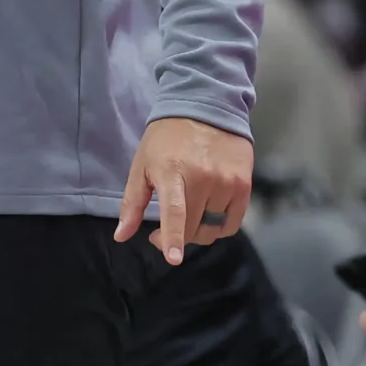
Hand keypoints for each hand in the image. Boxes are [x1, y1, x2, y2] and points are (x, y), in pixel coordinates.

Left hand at [115, 118, 253, 264]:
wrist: (207, 106)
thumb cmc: (167, 138)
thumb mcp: (142, 164)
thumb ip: (131, 202)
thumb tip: (121, 236)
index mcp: (173, 171)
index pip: (175, 211)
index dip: (173, 237)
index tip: (173, 258)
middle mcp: (203, 177)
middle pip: (192, 227)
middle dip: (175, 237)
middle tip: (161, 232)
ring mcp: (227, 181)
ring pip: (212, 229)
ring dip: (196, 231)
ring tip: (186, 216)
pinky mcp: (245, 184)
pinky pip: (232, 223)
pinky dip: (218, 227)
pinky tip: (206, 214)